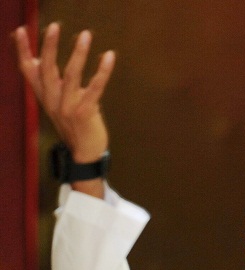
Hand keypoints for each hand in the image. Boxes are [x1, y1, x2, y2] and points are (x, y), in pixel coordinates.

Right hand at [15, 23, 114, 163]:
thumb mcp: (58, 103)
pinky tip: (109, 56)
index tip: (20, 30)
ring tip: (85, 35)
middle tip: (54, 26)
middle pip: (46, 68)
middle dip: (48, 45)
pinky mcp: (85, 113)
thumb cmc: (75, 124)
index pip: (28, 69)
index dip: (22, 50)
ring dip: (78, 53)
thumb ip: (51, 84)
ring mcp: (67, 107)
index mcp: (44, 96)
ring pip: (71, 74)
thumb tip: (40, 61)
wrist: (85, 153)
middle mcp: (52, 100)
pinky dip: (102, 71)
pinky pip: (95, 88)